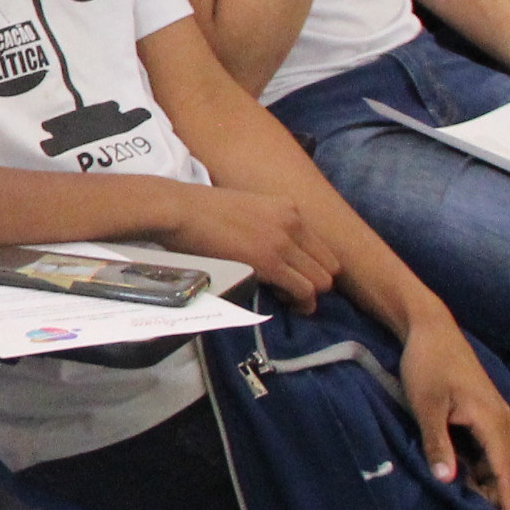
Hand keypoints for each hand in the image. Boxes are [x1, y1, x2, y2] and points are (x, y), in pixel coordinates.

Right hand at [159, 186, 334, 308]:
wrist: (179, 209)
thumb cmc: (199, 209)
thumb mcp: (246, 208)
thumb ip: (265, 225)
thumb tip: (266, 248)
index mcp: (288, 207)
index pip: (323, 247)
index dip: (313, 267)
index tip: (294, 276)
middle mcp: (293, 222)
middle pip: (330, 266)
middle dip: (315, 283)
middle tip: (292, 292)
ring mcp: (283, 242)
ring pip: (322, 282)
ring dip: (307, 295)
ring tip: (286, 299)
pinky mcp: (269, 262)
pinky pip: (303, 290)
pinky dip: (298, 302)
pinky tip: (282, 301)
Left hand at [395, 317, 509, 509]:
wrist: (432, 330)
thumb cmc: (426, 365)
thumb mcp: (426, 406)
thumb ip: (437, 444)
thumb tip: (448, 482)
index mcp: (494, 424)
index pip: (508, 480)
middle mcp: (507, 425)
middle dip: (505, 505)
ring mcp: (502, 420)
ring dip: (497, 488)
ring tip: (471, 508)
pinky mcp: (492, 417)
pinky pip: (501, 455)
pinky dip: (491, 472)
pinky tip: (467, 480)